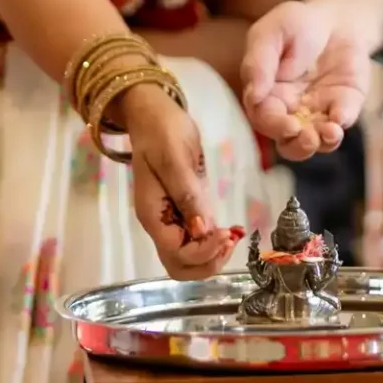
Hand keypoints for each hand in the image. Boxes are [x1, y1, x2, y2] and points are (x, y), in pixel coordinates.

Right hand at [120, 84, 242, 279]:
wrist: (154, 115)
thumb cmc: (162, 132)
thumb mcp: (175, 159)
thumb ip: (188, 195)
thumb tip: (202, 229)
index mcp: (152, 214)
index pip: (176, 253)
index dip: (202, 252)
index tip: (224, 233)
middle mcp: (160, 224)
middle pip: (179, 266)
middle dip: (207, 263)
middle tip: (229, 242)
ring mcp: (172, 220)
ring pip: (189, 258)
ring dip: (212, 256)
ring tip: (231, 236)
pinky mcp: (185, 211)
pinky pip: (197, 240)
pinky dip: (214, 243)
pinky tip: (230, 230)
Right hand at [241, 0, 369, 159]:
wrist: (335, 18)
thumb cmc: (295, 24)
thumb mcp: (270, 33)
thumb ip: (259, 62)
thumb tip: (253, 95)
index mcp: (266, 95)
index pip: (265, 119)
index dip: (275, 126)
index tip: (288, 124)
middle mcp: (291, 110)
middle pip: (288, 140)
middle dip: (297, 144)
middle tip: (307, 136)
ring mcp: (318, 111)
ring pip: (315, 141)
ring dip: (321, 143)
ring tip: (329, 133)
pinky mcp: (344, 106)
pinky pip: (342, 122)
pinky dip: (342, 124)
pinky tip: (341, 118)